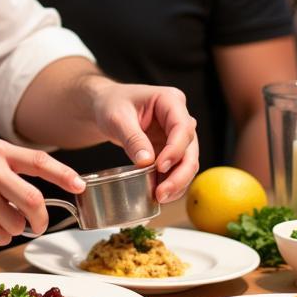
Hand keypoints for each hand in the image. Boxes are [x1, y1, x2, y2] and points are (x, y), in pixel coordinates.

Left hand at [88, 80, 198, 202]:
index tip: (160, 167)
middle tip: (162, 192)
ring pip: (187, 161)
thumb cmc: (111, 104)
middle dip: (179, 174)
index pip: (182, 127)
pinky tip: (159, 193)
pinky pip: (176, 167)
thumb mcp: (117, 118)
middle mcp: (180, 117)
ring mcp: (177, 134)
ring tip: (159, 197)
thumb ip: (132, 138)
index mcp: (171, 100)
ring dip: (177, 182)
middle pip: (190, 148)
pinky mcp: (170, 148)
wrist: (106, 105)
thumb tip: (146, 163)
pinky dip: (170, 181)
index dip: (175, 150)